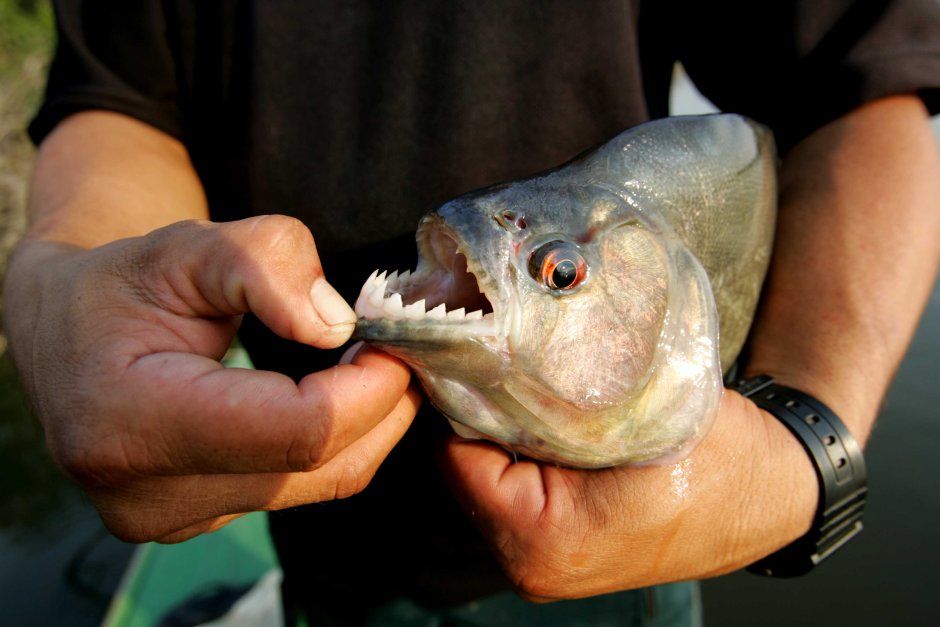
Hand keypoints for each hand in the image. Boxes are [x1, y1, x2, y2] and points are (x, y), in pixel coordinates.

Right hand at [3, 216, 419, 542]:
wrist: (65, 333)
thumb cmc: (121, 285)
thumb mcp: (186, 244)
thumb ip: (265, 263)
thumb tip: (336, 325)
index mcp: (131, 423)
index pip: (297, 431)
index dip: (368, 388)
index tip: (394, 338)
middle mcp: (147, 495)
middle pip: (319, 466)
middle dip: (379, 403)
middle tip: (396, 343)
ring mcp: (173, 520)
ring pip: (321, 483)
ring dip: (367, 423)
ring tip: (371, 362)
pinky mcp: (199, 520)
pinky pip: (301, 487)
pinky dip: (337, 441)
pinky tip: (339, 394)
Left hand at [440, 389, 816, 599]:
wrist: (769, 489)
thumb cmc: (717, 453)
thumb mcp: (635, 411)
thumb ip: (553, 396)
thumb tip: (488, 357)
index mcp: (546, 539)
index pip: (458, 455)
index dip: (465, 396)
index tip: (482, 351)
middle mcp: (534, 567)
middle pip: (465, 471)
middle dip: (479, 416)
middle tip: (503, 362)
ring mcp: (544, 568)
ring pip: (485, 482)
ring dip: (499, 436)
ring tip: (528, 387)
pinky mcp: (557, 554)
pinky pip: (510, 494)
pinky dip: (518, 457)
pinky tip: (544, 421)